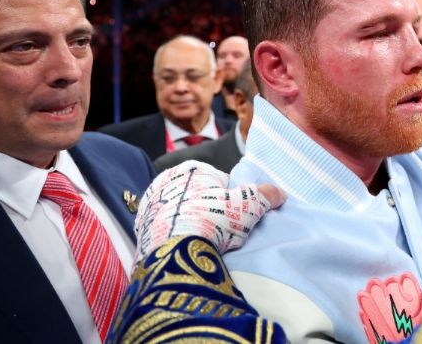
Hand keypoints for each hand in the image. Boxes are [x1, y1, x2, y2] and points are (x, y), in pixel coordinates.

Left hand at [133, 161, 285, 261]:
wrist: (173, 253)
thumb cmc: (212, 220)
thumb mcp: (246, 205)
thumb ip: (264, 195)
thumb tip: (280, 193)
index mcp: (191, 169)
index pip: (219, 182)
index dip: (231, 200)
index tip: (235, 218)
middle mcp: (166, 181)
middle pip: (199, 197)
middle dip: (210, 211)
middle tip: (221, 232)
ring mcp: (151, 205)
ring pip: (182, 214)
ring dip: (192, 224)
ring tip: (205, 244)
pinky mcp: (141, 229)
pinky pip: (166, 231)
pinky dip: (176, 237)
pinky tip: (186, 249)